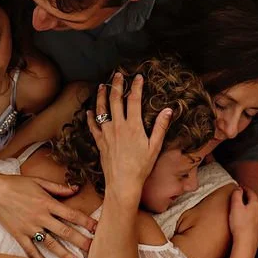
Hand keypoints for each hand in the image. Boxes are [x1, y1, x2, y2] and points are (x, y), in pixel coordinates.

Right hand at [0, 173, 96, 257]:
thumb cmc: (16, 184)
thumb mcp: (38, 181)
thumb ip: (58, 188)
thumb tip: (76, 188)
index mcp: (47, 202)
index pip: (71, 214)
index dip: (86, 221)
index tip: (98, 229)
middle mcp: (41, 216)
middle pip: (65, 231)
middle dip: (80, 240)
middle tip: (94, 249)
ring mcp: (30, 227)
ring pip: (50, 243)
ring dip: (64, 254)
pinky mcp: (19, 235)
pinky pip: (31, 251)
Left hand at [86, 72, 172, 195]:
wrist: (123, 183)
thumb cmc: (141, 167)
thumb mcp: (155, 147)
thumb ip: (160, 127)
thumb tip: (168, 110)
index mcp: (133, 126)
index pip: (134, 100)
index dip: (136, 86)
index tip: (138, 77)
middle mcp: (118, 126)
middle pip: (115, 100)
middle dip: (117, 85)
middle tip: (118, 75)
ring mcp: (107, 133)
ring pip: (102, 109)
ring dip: (102, 96)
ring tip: (102, 86)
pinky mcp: (99, 142)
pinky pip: (93, 126)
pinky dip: (90, 117)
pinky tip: (89, 111)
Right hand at [228, 187, 257, 245]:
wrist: (246, 244)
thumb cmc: (240, 225)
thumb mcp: (235, 207)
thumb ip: (236, 195)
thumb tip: (238, 189)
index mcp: (256, 204)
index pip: (251, 192)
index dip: (244, 188)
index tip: (240, 187)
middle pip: (255, 201)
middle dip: (248, 198)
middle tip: (240, 196)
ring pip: (256, 210)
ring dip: (250, 208)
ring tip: (243, 208)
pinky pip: (256, 219)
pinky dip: (252, 217)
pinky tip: (246, 220)